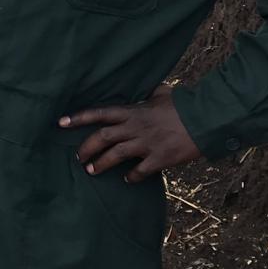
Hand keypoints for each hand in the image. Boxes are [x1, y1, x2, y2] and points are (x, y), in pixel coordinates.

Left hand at [60, 84, 201, 182]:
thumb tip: (150, 89)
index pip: (100, 113)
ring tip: (91, 171)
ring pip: (116, 155)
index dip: (79, 117)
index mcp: (133, 111)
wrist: (206, 120)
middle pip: (103, 137)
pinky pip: (141, 171)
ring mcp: (147, 144)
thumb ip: (150, 94)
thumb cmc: (184, 105)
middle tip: (78, 157)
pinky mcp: (160, 158)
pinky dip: (132, 176)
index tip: (61, 122)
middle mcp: (135, 127)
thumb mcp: (163, 94)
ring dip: (102, 164)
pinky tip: (127, 180)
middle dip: (87, 148)